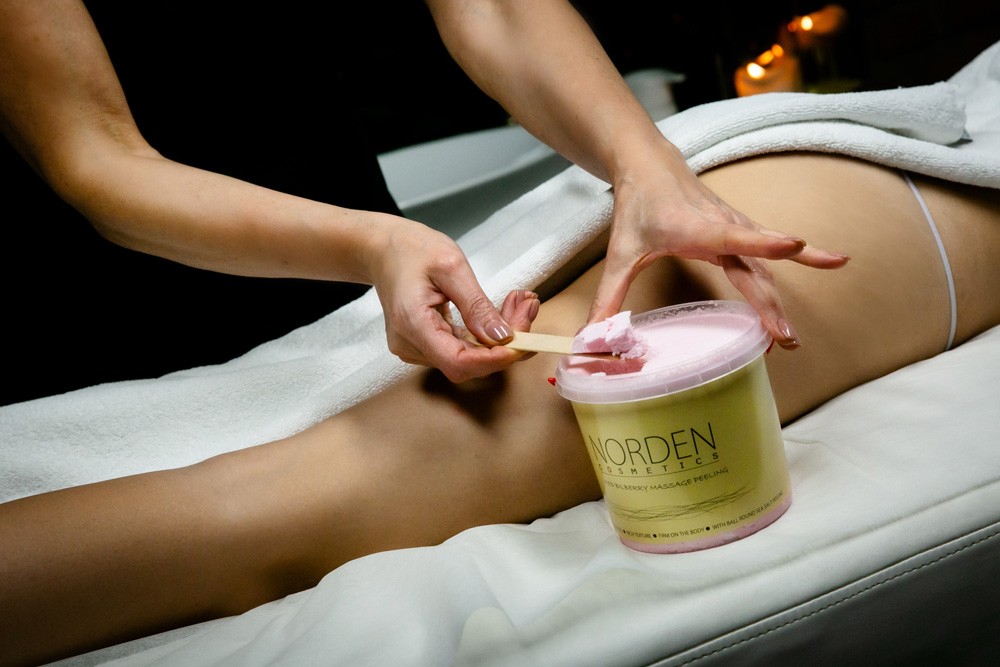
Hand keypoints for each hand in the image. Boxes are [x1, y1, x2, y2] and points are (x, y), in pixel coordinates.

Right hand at [370, 219, 539, 380]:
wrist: (382, 249)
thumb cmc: (411, 250)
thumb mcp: (451, 266)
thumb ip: (476, 305)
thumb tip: (503, 337)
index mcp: (412, 324)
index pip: (458, 362)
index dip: (494, 359)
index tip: (523, 341)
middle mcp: (411, 344)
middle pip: (468, 362)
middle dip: (506, 342)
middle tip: (529, 307)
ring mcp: (416, 347)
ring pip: (469, 357)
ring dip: (500, 337)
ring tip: (520, 303)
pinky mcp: (425, 344)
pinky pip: (462, 347)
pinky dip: (486, 333)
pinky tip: (504, 312)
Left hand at [590, 148, 848, 348]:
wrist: (650, 166)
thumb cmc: (637, 207)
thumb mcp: (620, 253)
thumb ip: (609, 297)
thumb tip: (591, 337)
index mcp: (695, 228)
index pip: (733, 237)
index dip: (762, 241)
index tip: (792, 242)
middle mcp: (723, 227)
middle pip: (753, 270)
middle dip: (769, 306)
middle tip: (783, 340)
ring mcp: (736, 229)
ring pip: (767, 266)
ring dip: (780, 301)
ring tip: (793, 338)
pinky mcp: (741, 232)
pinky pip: (771, 253)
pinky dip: (801, 260)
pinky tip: (831, 262)